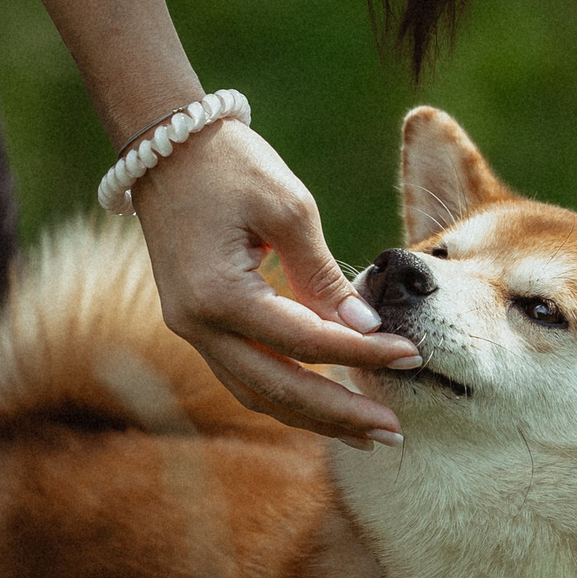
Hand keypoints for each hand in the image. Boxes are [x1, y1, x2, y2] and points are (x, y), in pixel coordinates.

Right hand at [131, 119, 419, 445]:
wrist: (163, 145)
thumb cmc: (230, 163)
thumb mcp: (288, 207)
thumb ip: (324, 273)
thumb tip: (365, 326)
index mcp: (219, 295)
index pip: (305, 342)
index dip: (363, 353)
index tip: (413, 355)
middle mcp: (198, 325)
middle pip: (278, 389)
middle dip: (339, 414)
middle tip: (394, 432)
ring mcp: (191, 330)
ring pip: (258, 393)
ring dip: (313, 416)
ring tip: (366, 433)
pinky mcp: (196, 325)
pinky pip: (245, 375)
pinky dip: (287, 394)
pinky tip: (325, 403)